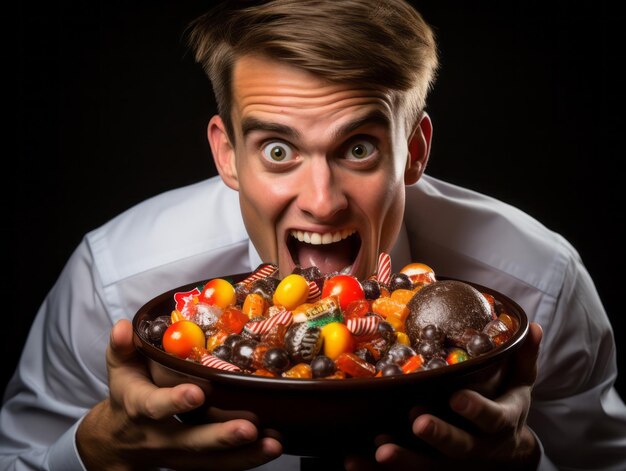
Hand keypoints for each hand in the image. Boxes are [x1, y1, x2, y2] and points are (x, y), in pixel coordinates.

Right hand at [76, 319, 281, 470]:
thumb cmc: (127, 393)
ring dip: (244, 454)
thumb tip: (123, 326)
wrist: (117, 441)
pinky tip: (272, 447)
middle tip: (250, 428)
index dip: (174, 401)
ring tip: (273, 443)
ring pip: (210, 461)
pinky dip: (247, 459)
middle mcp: (160, 435)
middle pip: (190, 440)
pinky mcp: (194, 462)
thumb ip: (122, 347)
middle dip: (220, 436)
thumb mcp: (119, 369)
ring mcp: (178, 453)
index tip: (198, 393)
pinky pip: (220, 466)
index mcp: (139, 407)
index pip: (153, 406)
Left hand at [346, 322, 542, 469]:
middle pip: (460, 447)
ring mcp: (455, 464)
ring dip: (405, 459)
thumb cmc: (506, 408)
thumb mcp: (520, 385)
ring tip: (380, 450)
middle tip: (417, 422)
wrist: (509, 457)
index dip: (476, 410)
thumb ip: (523, 358)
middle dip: (439, 435)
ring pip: (430, 466)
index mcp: (501, 423)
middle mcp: (479, 447)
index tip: (457, 397)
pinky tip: (354, 462)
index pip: (492, 418)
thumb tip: (532, 326)